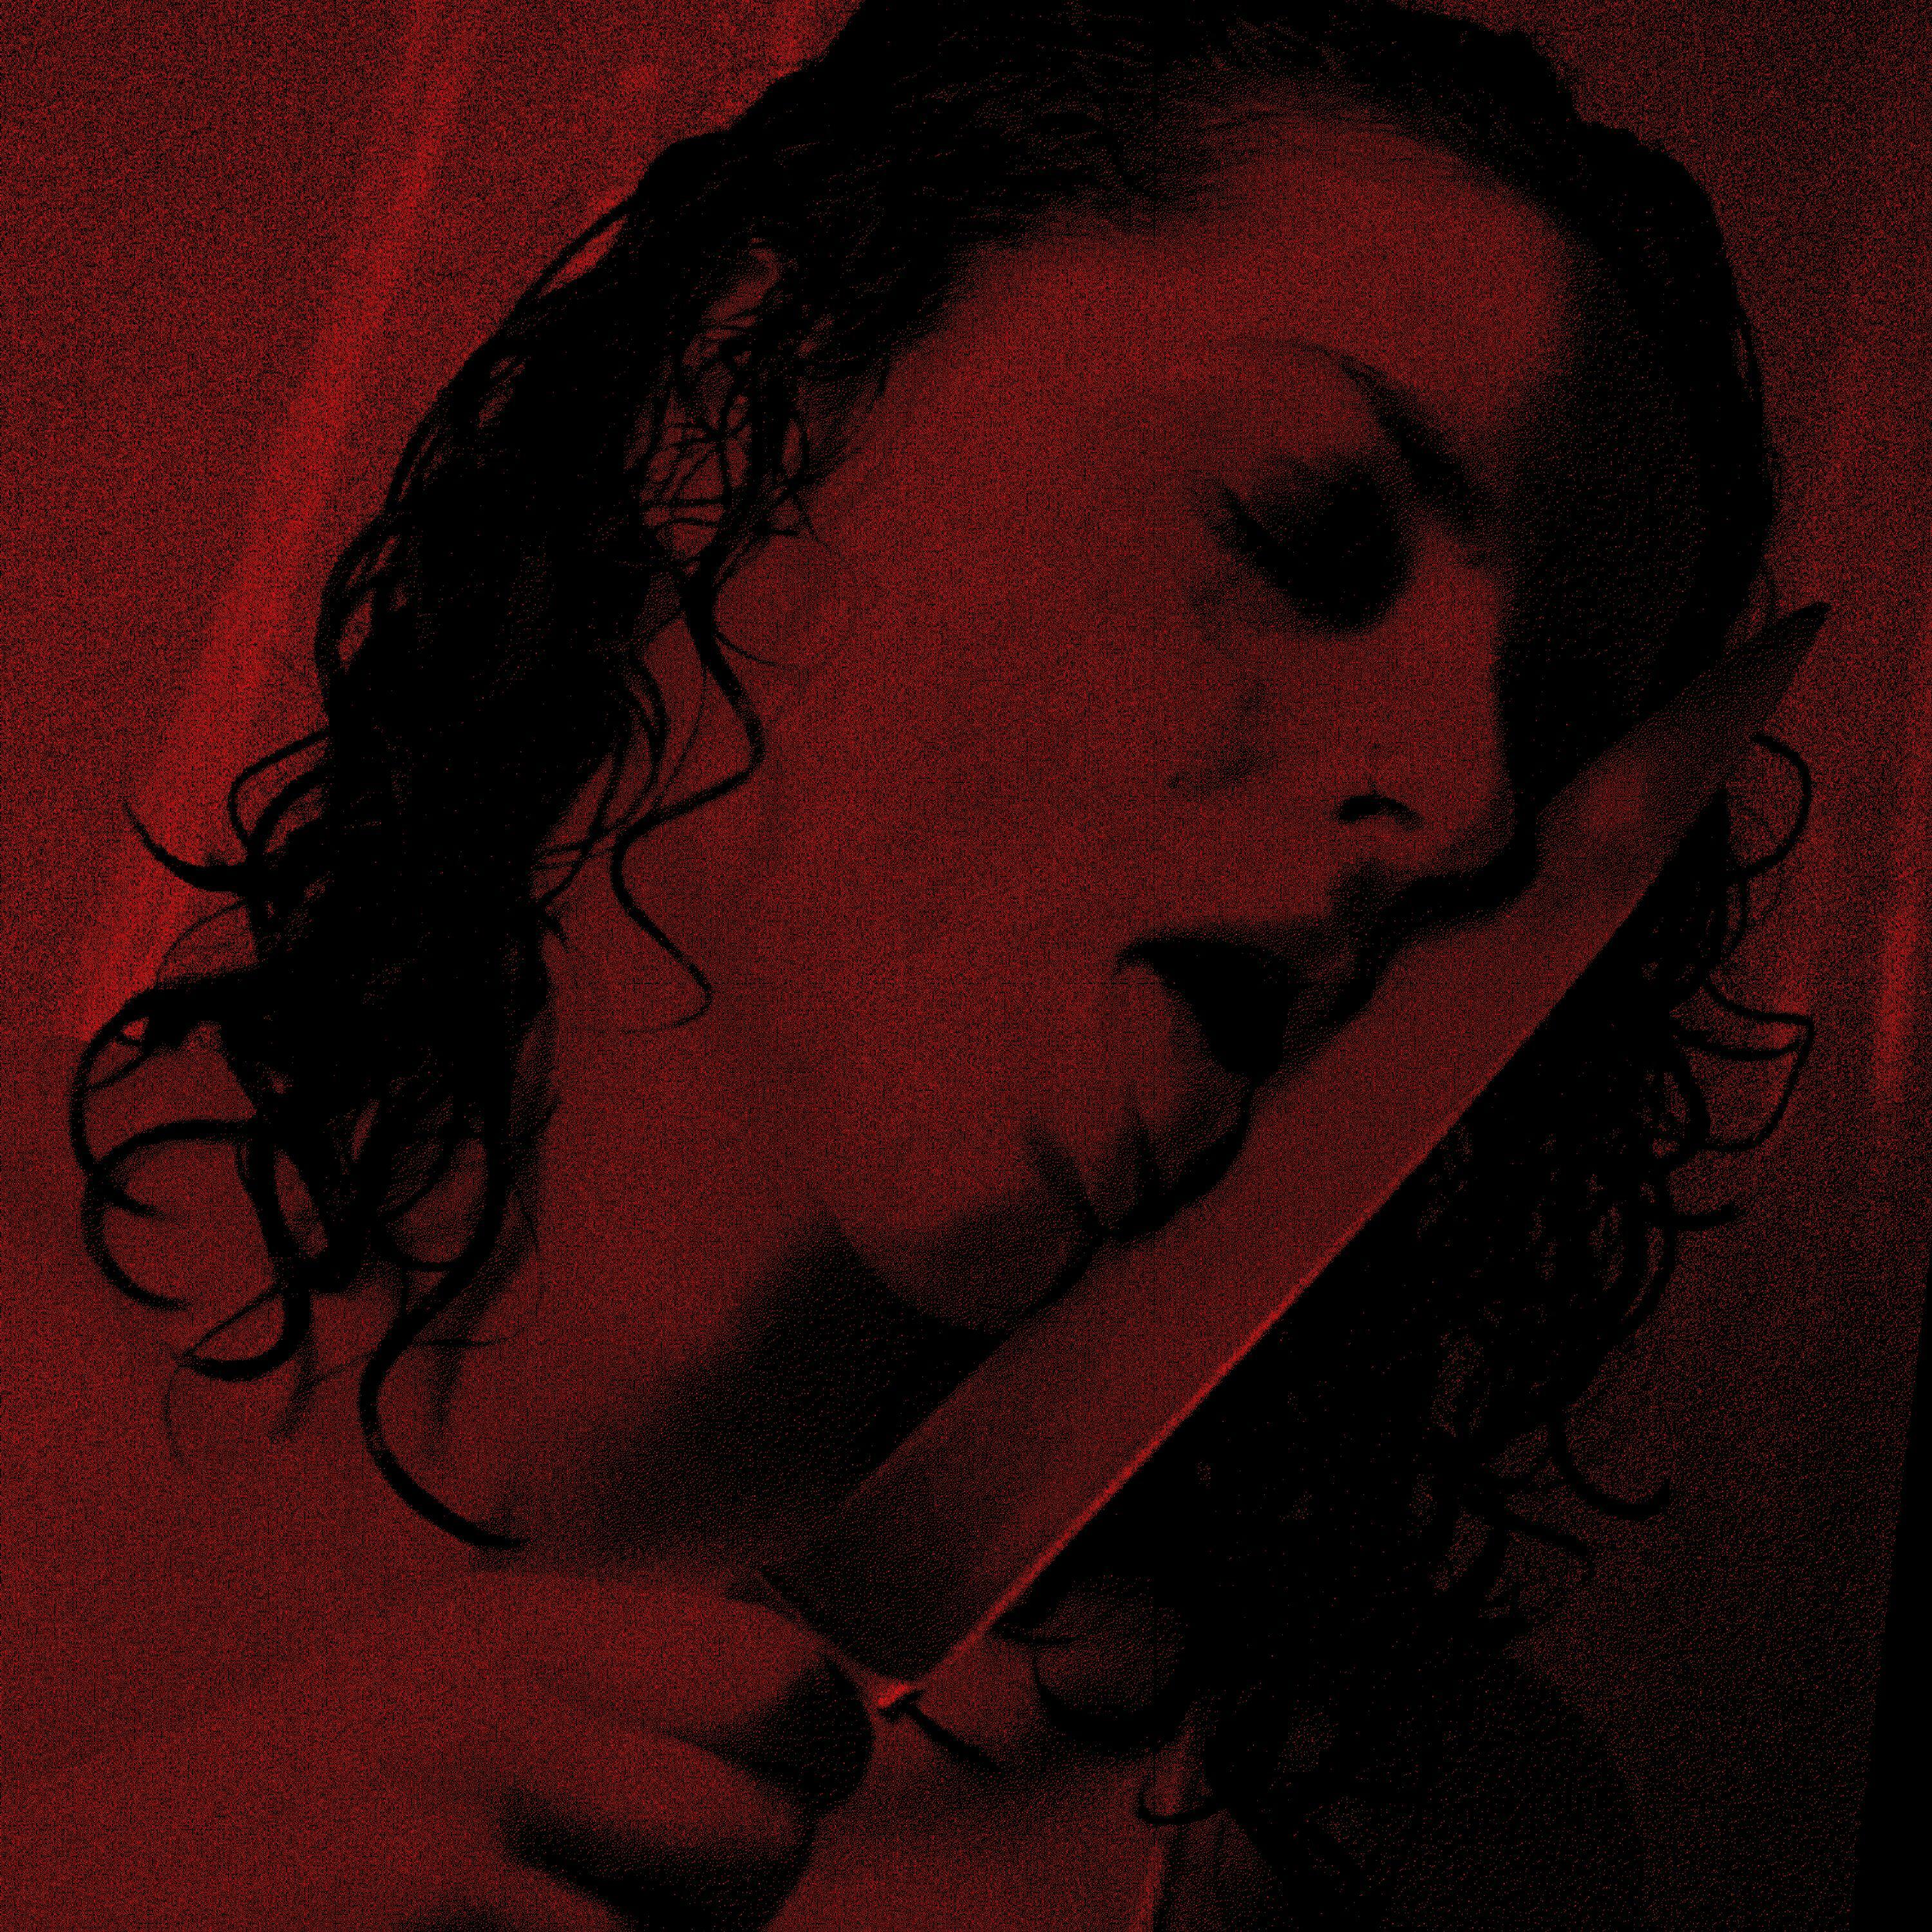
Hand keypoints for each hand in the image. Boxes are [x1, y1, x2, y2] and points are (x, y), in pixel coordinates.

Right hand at [3, 1576, 871, 1929]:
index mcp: (514, 1638)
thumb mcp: (451, 1680)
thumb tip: (804, 1711)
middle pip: (765, 1839)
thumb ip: (611, 1683)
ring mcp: (452, 1873)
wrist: (84, 1899)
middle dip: (744, 1881)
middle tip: (664, 1879)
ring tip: (544, 1924)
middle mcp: (491, 1735)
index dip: (820, 1743)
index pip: (776, 1678)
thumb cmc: (294, 1802)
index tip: (806, 1770)